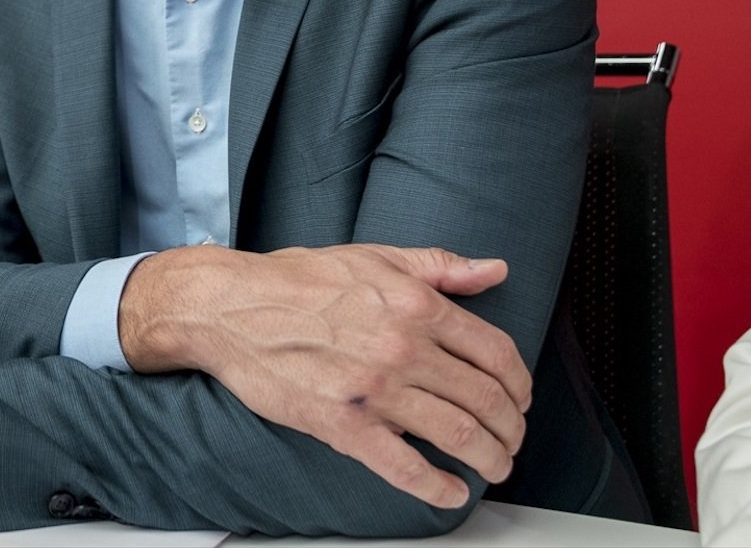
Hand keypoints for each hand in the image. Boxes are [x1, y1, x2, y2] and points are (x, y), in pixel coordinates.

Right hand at [119, 243, 528, 508]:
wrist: (230, 307)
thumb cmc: (296, 280)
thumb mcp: (374, 257)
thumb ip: (439, 266)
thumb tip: (494, 270)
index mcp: (415, 304)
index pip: (496, 352)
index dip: (520, 384)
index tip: (520, 399)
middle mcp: (403, 347)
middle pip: (486, 399)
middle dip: (512, 428)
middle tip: (513, 440)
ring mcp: (375, 389)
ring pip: (459, 435)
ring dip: (490, 459)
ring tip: (494, 467)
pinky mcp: (343, 425)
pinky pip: (406, 467)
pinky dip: (439, 488)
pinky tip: (452, 492)